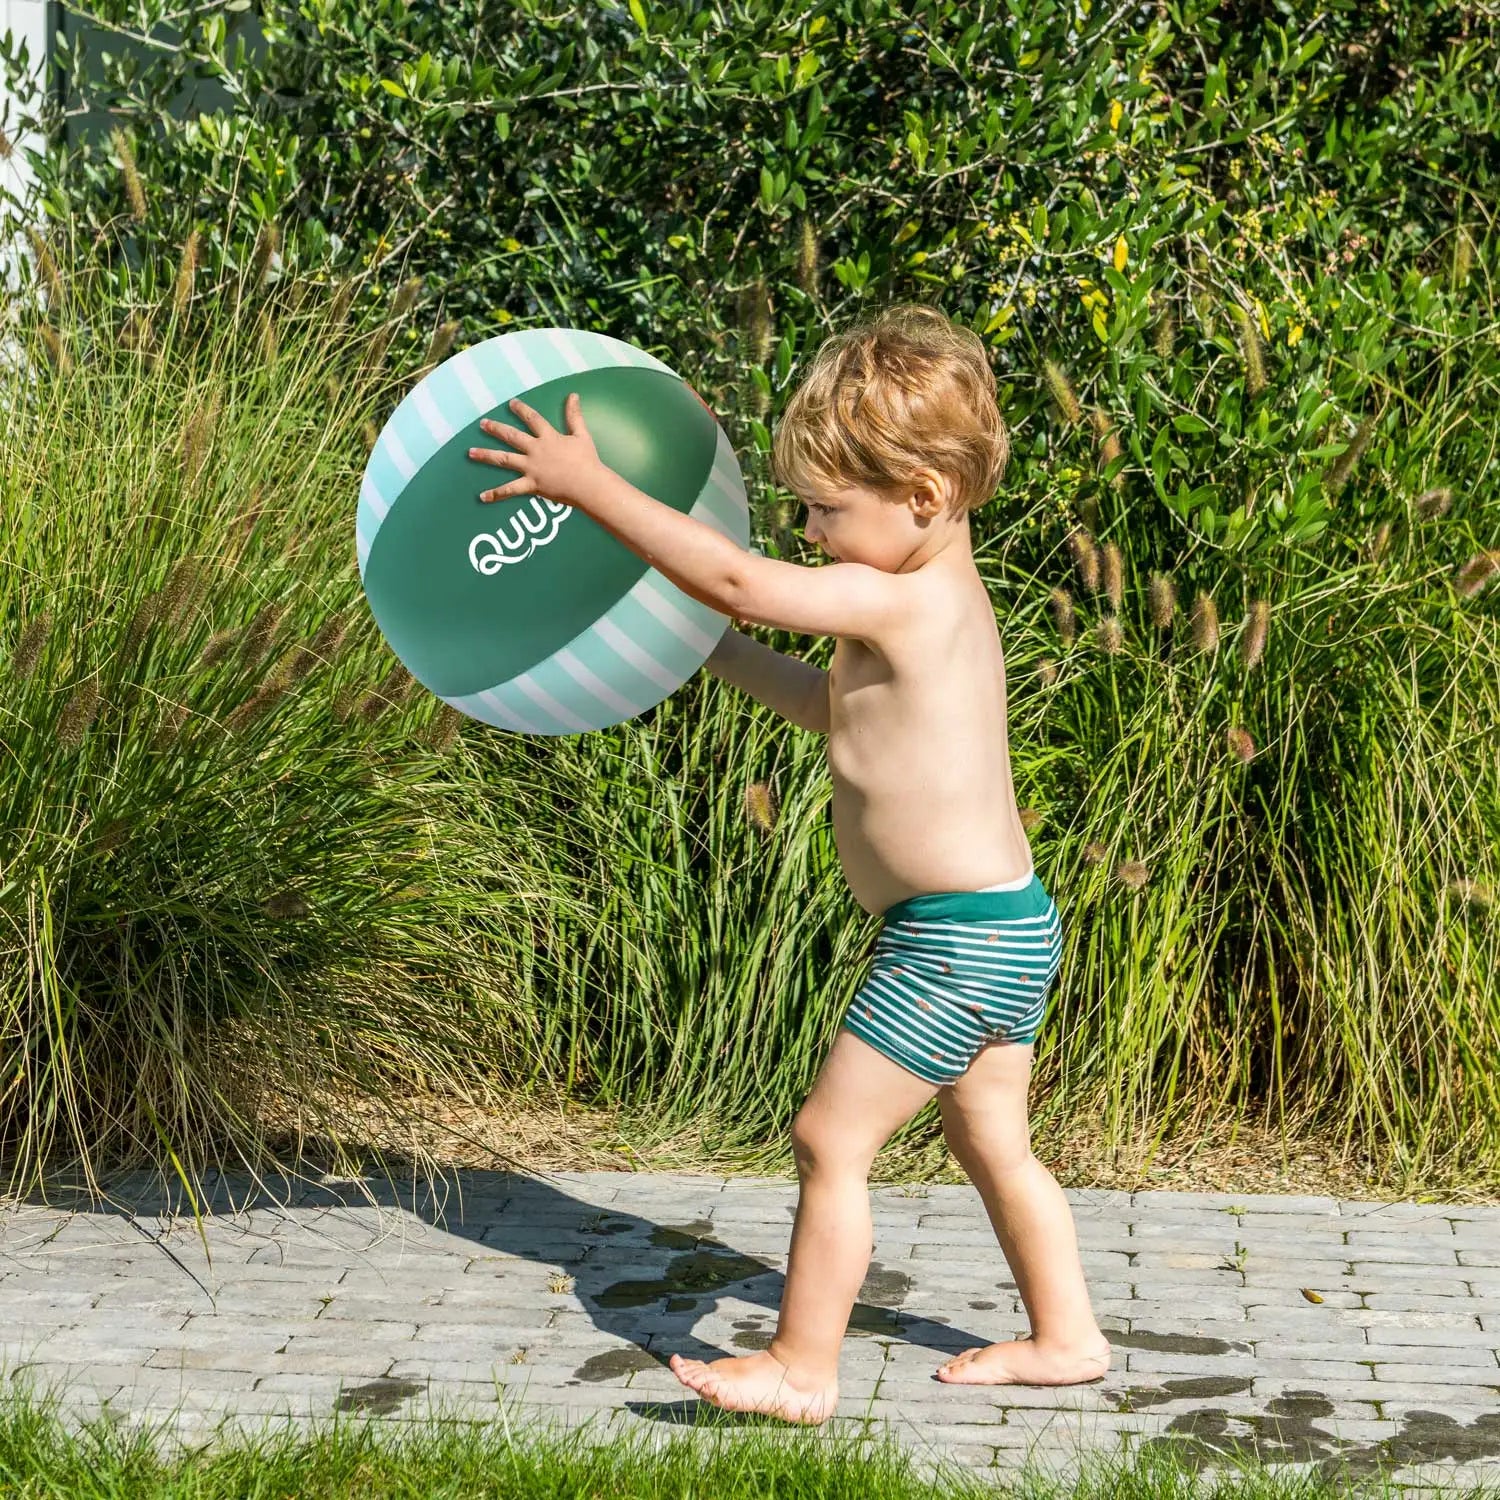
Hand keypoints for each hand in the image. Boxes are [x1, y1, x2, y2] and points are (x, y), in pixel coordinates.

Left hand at [468, 393, 605, 507]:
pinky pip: (510, 490)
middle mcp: (536, 450)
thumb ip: (574, 415)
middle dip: (495, 429)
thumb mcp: (582, 435)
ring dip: (486, 455)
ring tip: (470, 453)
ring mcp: (532, 467)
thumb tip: (573, 395)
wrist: (588, 484)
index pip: (532, 419)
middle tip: (482, 424)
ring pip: (504, 460)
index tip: (511, 403)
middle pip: (512, 436)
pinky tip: (482, 497)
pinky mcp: (531, 485)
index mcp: (549, 437)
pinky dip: (496, 494)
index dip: (521, 410)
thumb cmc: (588, 461)